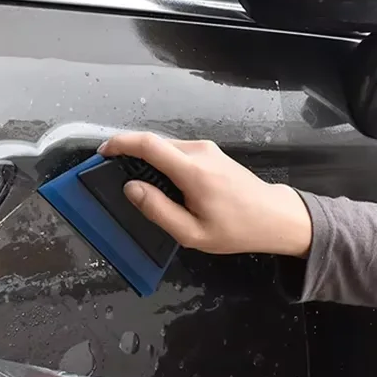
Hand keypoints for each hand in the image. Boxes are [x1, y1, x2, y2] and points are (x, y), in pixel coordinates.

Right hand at [99, 132, 312, 257]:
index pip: (149, 145)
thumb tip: (131, 188)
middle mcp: (199, 151)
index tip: (103, 152)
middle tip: (116, 177)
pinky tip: (163, 186)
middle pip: (155, 144)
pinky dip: (162, 163)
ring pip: (165, 148)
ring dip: (147, 161)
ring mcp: (206, 149)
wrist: (274, 217)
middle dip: (131, 156)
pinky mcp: (210, 153)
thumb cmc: (235, 229)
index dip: (121, 144)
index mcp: (193, 171)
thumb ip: (158, 210)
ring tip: (141, 187)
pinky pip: (177, 153)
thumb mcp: (191, 233)